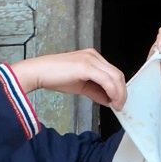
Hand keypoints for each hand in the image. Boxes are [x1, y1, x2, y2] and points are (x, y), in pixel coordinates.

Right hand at [9, 49, 127, 109]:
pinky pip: (106, 80)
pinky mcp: (86, 67)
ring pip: (115, 77)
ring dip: (119, 93)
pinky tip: (111, 101)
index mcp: (92, 57)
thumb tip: (108, 100)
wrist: (38, 72)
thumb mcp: (80, 86)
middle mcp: (93, 56)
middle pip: (117, 74)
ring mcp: (90, 60)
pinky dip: (112, 92)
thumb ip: (95, 91)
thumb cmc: (54, 77)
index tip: (118, 101)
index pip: (113, 72)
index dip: (119, 88)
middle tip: (120, 106)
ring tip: (117, 106)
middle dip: (122, 92)